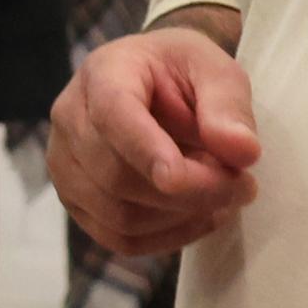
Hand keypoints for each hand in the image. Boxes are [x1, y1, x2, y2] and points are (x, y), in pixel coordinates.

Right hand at [46, 23, 259, 255]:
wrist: (154, 87)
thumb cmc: (182, 74)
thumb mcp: (215, 69)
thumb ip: (229, 105)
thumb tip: (243, 151)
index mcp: (103, 73)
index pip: (112, 116)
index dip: (145, 151)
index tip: (182, 177)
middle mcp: (70, 119)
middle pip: (117, 176)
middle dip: (189, 191)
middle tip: (243, 184)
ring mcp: (64, 165)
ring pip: (119, 215)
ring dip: (182, 216)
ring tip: (223, 197)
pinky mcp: (77, 201)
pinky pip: (120, 238)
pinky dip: (168, 237)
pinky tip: (199, 216)